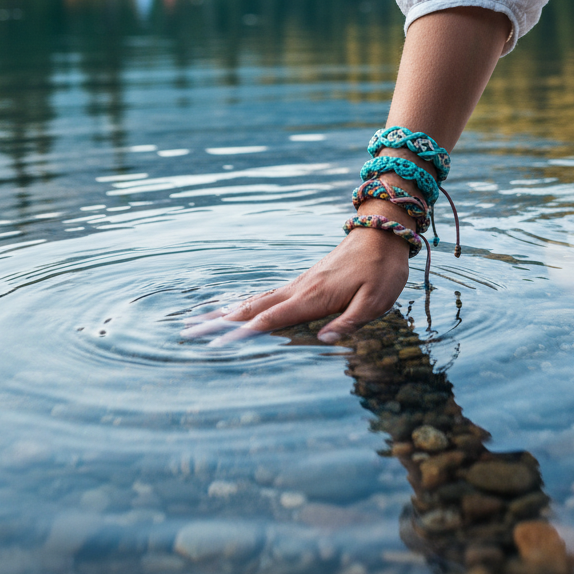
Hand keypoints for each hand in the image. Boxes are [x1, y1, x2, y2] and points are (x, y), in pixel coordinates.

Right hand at [182, 227, 411, 343]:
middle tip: (190, 331)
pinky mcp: (305, 281)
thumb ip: (349, 322)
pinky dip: (246, 304)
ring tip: (201, 321)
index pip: (273, 319)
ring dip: (228, 312)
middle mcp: (300, 289)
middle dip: (221, 322)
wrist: (384, 230)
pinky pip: (268, 295)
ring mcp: (300, 283)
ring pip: (257, 300)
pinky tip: (238, 308)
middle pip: (253, 308)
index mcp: (314, 297)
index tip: (218, 343)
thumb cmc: (383, 268)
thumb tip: (322, 341)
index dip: (245, 333)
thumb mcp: (376, 301)